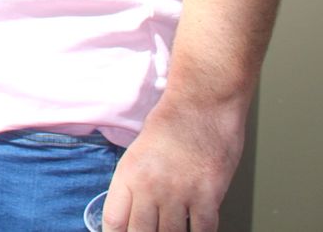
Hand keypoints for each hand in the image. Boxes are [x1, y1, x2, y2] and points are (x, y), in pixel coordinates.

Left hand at [100, 92, 246, 231]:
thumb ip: (133, 184)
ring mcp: (180, 193)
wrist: (202, 104)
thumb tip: (133, 213)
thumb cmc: (172, 123)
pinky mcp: (209, 196)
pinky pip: (202, 231)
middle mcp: (150, 187)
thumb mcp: (138, 152)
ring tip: (169, 231)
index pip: (114, 221)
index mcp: (128, 174)